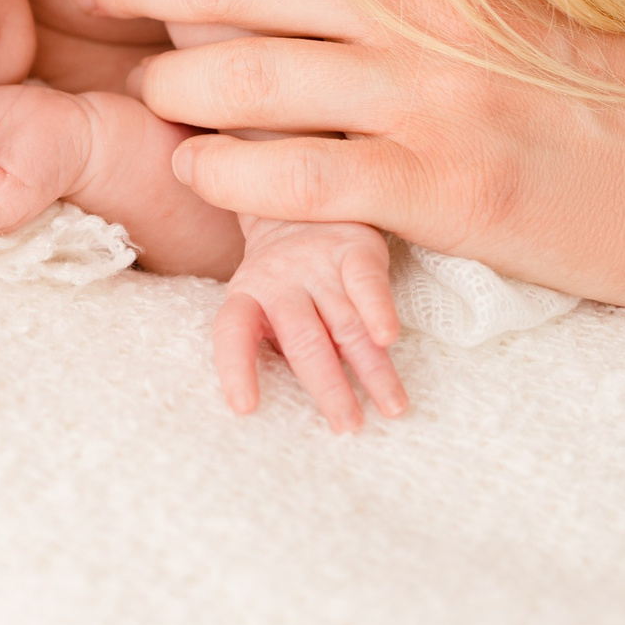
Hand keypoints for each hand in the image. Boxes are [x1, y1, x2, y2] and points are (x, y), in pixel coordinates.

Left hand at [216, 218, 405, 432]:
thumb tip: (301, 403)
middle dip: (327, 388)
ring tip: (392, 407)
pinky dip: (378, 310)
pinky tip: (390, 339)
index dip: (236, 369)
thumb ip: (278, 344)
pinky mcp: (354, 248)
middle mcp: (280, 280)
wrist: (301, 198)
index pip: (233, 333)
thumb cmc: (284, 278)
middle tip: (348, 426)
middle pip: (303, 341)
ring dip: (371, 369)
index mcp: (247, 296)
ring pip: (345, 323)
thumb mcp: (264, 303)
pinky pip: (366, 282)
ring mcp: (317, 264)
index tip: (246, 407)